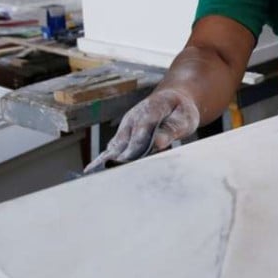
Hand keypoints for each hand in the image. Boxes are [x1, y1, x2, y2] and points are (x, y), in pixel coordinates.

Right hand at [83, 88, 199, 173]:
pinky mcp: (124, 134)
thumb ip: (171, 129)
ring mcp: (126, 125)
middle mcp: (134, 118)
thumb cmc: (181, 110)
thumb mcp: (185, 118)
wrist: (174, 99)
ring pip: (114, 145)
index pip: (141, 132)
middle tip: (106, 178)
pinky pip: (113, 148)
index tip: (125, 163)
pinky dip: (105, 158)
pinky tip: (93, 171)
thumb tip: (158, 143)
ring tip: (93, 176)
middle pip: (123, 141)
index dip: (133, 148)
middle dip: (115, 159)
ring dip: (105, 160)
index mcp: (151, 109)